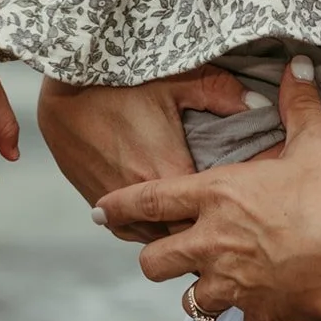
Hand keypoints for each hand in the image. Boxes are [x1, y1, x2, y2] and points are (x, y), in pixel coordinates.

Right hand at [38, 66, 257, 242]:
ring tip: (198, 228)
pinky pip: (127, 232)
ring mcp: (115, 204)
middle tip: (229, 227)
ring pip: (155, 239)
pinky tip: (162, 222)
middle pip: (184, 236)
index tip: (246, 211)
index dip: (230, 216)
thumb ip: (221, 94)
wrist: (61, 88)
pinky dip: (147, 230)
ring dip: (175, 234)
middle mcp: (141, 198)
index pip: (209, 215)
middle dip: (205, 232)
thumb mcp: (175, 80)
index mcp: (167, 172)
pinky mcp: (95, 201)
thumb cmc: (119, 81)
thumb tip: (259, 104)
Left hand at [93, 58, 320, 320]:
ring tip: (218, 282)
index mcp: (217, 197)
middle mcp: (213, 244)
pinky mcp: (259, 312)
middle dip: (155, 259)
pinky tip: (267, 304)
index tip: (99, 211)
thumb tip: (297, 65)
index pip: (147, 202)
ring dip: (202, 292)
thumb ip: (299, 105)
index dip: (117, 206)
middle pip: (154, 263)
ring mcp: (233, 284)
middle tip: (166, 254)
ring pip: (192, 301)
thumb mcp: (316, 144)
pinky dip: (254, 314)